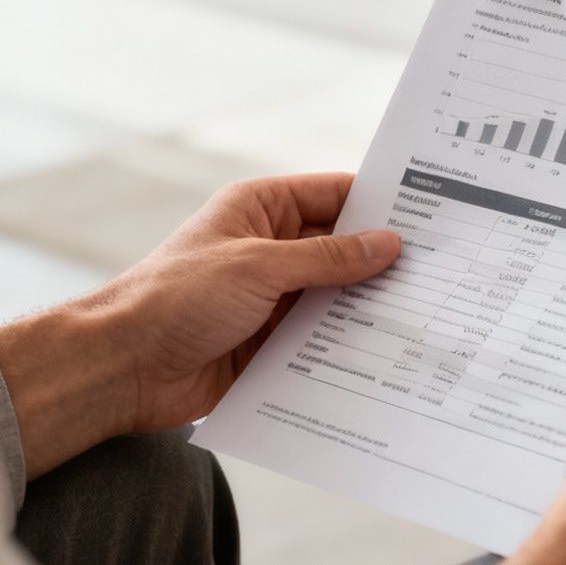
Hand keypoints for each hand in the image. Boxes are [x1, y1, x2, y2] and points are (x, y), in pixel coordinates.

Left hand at [0, 173, 399, 476]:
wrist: (120, 369)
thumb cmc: (173, 299)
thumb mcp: (258, 267)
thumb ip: (327, 259)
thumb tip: (388, 245)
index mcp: (262, 209)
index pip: (336, 195)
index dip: (381, 204)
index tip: (434, 214)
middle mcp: (271, 249)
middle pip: (344, 250)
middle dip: (385, 262)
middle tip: (445, 271)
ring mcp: (273, 299)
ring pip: (338, 298)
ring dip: (370, 308)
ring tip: (429, 314)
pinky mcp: (272, 345)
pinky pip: (322, 341)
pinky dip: (349, 347)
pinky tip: (389, 355)